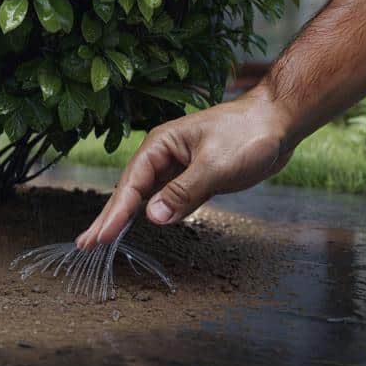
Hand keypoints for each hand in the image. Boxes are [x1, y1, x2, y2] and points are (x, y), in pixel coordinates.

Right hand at [75, 88, 297, 247]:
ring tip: (103, 238)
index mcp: (161, 144)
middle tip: (86, 243)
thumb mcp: (216, 166)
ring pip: (146, 196)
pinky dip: (152, 213)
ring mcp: (178, 167)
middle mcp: (164, 155)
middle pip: (130, 190)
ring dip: (126, 217)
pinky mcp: (194, 177)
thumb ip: (184, 192)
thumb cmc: (249, 134)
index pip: (131, 184)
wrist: (278, 122)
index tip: (100, 237)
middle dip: (109, 217)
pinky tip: (141, 224)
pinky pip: (166, 198)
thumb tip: (152, 217)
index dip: (115, 212)